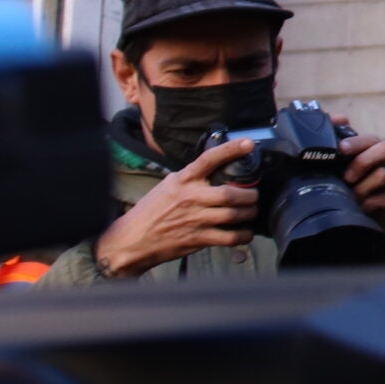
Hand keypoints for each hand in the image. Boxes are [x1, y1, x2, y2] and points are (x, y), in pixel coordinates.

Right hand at [95, 139, 259, 276]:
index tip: (248, 143)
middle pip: (231, 194)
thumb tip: (213, 168)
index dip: (230, 150)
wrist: (131, 240)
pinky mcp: (198, 239)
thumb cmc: (150, 212)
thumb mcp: (167, 186)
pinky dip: (243, 236)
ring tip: (250, 212)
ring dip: (249, 214)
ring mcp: (195, 219)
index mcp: (183, 180)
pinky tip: (245, 233)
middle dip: (250, 195)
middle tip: (253, 196)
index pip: (208, 159)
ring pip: (235, 215)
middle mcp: (190, 198)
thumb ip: (190, 178)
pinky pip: (230, 237)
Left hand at [338, 131, 384, 230]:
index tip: (341, 149)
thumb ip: (341, 143)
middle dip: (362, 161)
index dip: (357, 142)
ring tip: (351, 197)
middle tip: (346, 177)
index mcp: (378, 153)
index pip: (372, 139)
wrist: (367, 222)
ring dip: (361, 188)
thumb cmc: (353, 191)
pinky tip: (361, 208)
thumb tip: (338, 117)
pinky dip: (368, 204)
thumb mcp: (343, 168)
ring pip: (382, 175)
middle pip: (384, 148)